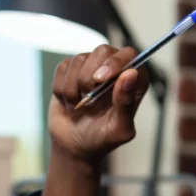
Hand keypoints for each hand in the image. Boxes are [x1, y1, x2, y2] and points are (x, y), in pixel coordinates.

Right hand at [49, 45, 149, 164]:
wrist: (74, 146)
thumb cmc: (102, 139)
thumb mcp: (119, 128)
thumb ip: (126, 103)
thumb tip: (131, 73)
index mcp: (134, 82)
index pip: (130, 55)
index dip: (116, 61)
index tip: (101, 79)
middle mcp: (115, 70)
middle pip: (103, 50)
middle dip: (90, 75)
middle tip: (88, 97)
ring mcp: (91, 68)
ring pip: (80, 59)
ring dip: (74, 87)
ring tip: (79, 106)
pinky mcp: (71, 71)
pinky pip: (63, 67)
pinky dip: (62, 88)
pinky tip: (69, 102)